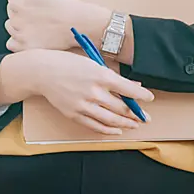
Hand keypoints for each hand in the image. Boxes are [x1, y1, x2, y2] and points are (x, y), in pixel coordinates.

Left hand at [0, 0, 106, 52]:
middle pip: (11, 13)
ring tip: (39, 25)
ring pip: (11, 28)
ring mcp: (20, 35)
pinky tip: (33, 36)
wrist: (79, 24)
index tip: (40, 3)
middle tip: (41, 14)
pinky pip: (12, 44)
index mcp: (17, 2)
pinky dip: (20, 41)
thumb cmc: (63, 2)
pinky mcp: (25, 48)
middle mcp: (15, 18)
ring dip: (20, 26)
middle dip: (23, 12)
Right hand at [12, 47, 153, 136]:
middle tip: (145, 117)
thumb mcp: (93, 63)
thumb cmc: (68, 64)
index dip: (142, 96)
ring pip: (111, 120)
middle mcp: (94, 92)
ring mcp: (84, 105)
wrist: (42, 72)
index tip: (150, 99)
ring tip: (135, 125)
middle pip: (121, 107)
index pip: (128, 89)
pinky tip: (118, 130)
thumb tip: (133, 86)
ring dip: (126, 124)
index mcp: (100, 75)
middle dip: (136, 114)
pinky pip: (96, 126)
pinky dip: (109, 130)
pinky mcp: (75, 114)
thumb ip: (113, 77)